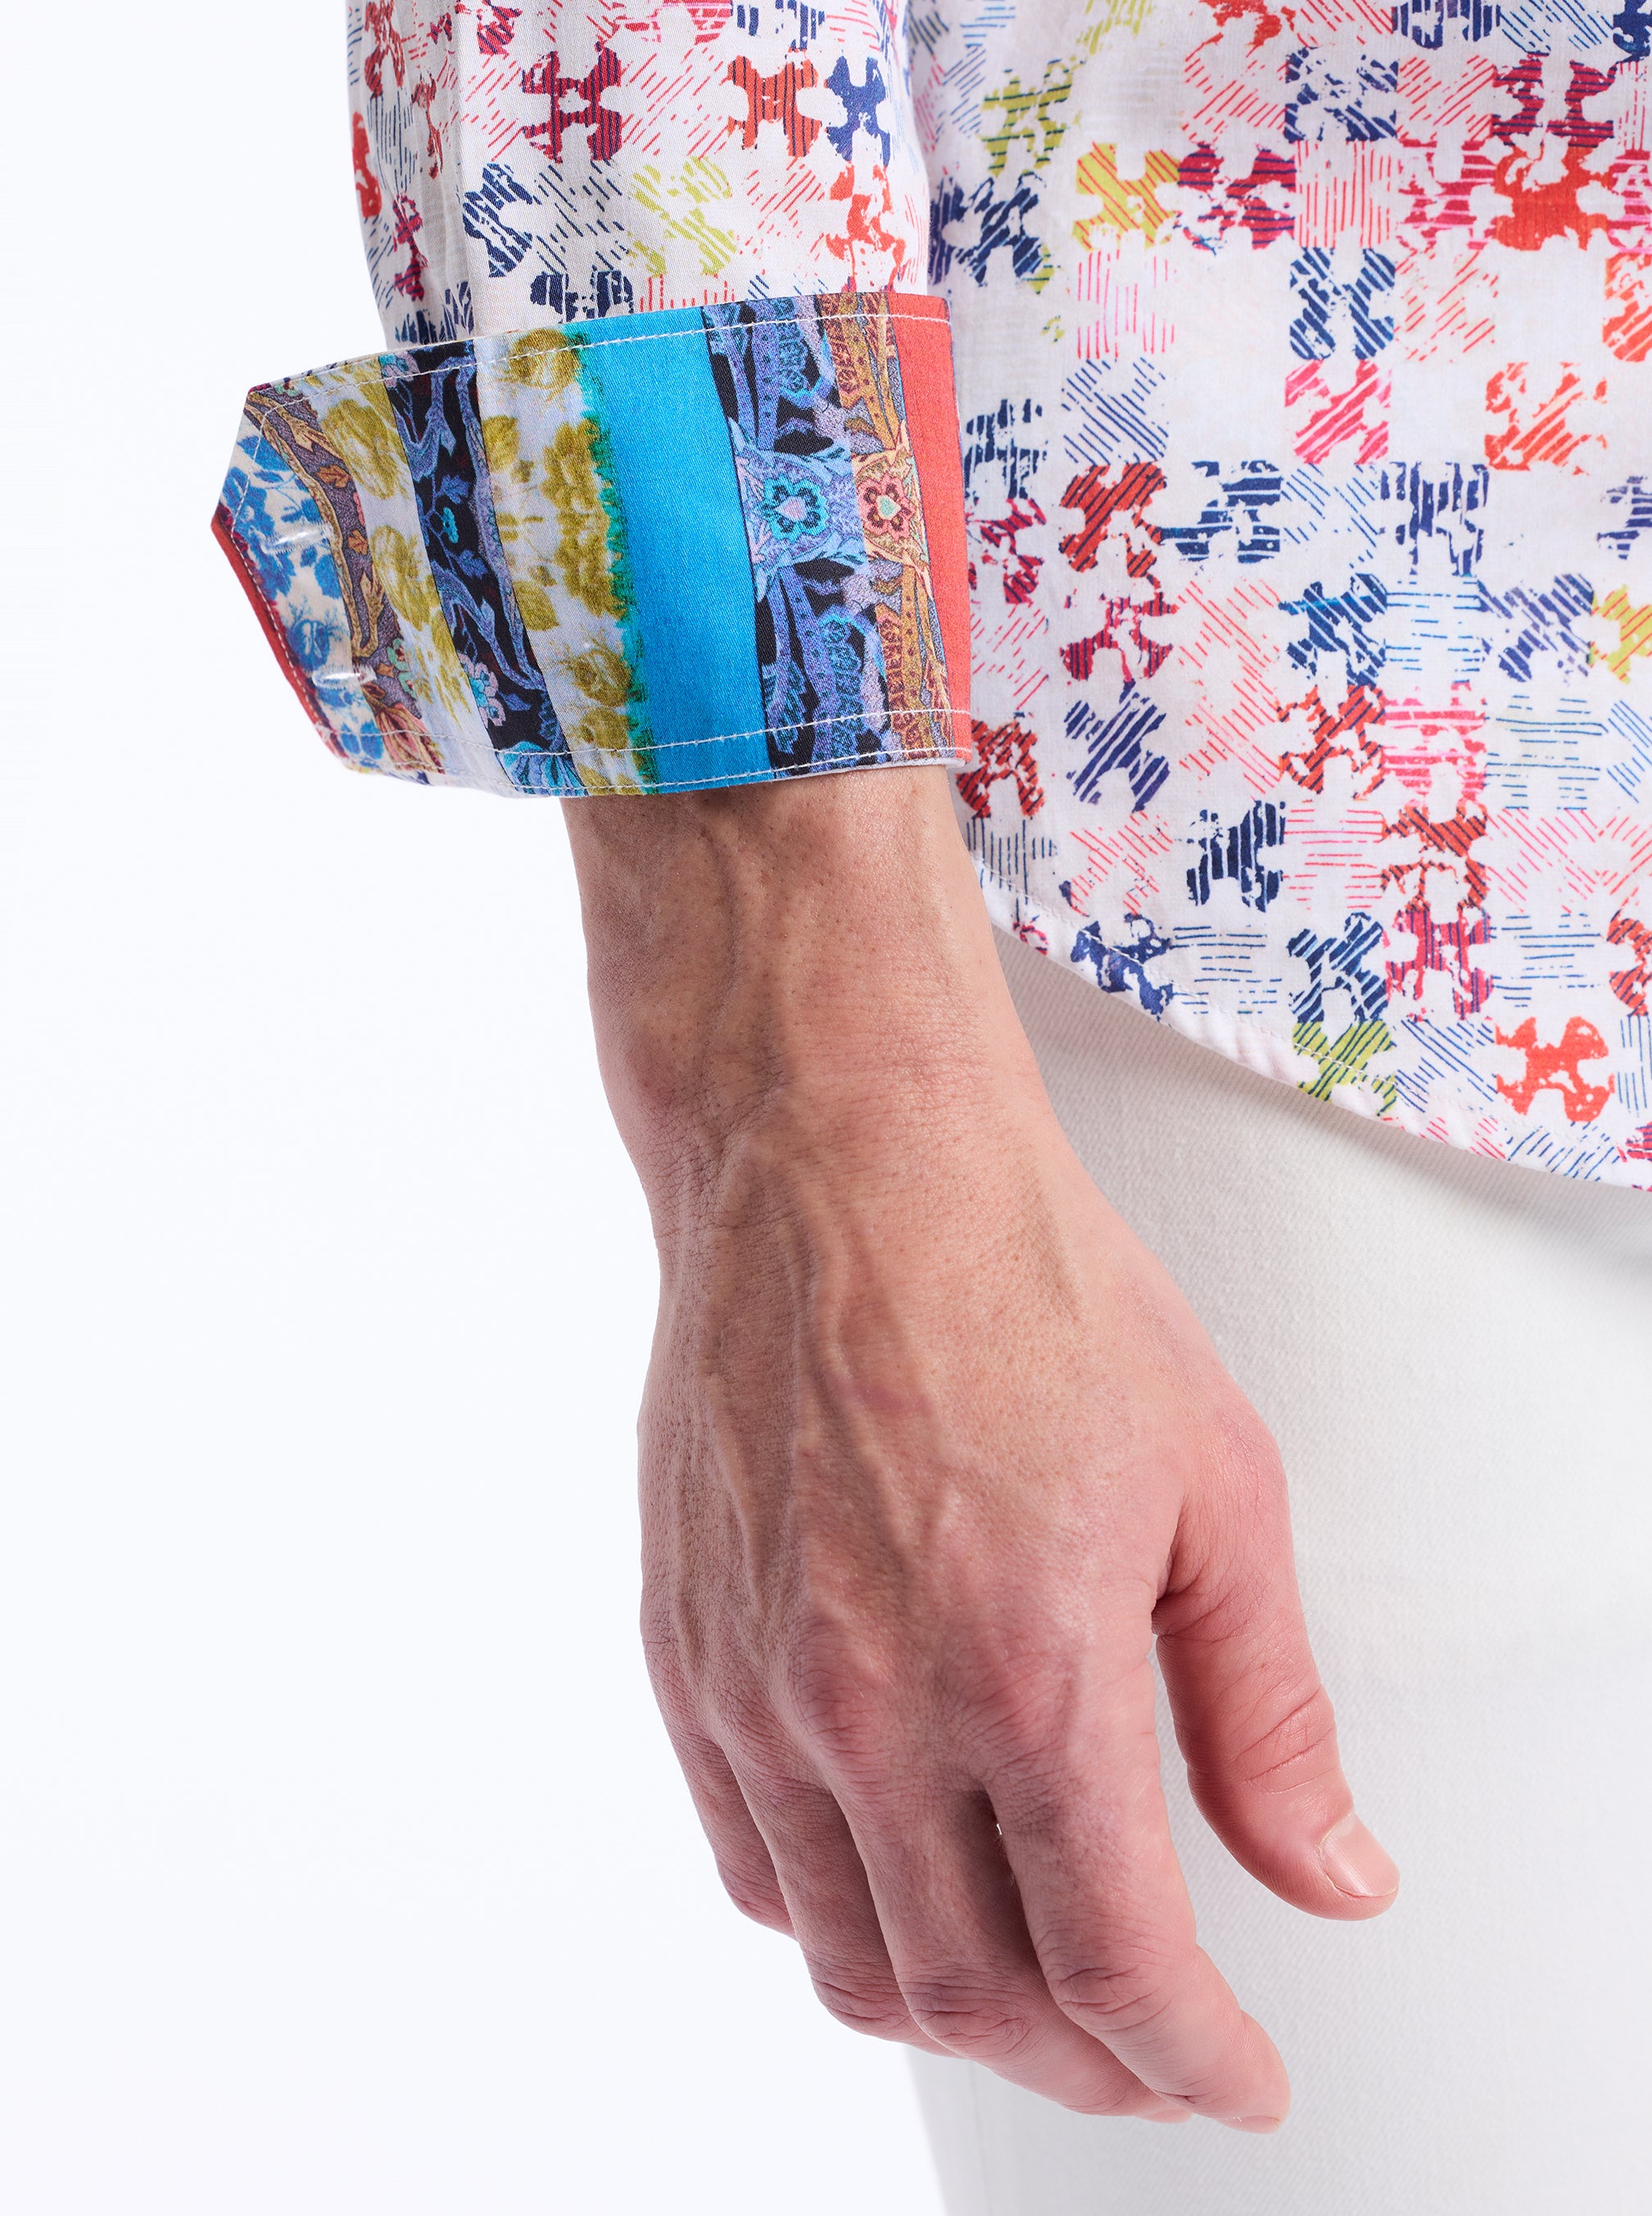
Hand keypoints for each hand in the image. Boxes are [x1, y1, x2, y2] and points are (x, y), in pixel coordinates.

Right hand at [564, 768, 1397, 2130]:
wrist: (837, 1159)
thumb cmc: (1021, 1284)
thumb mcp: (1215, 1485)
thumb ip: (1268, 1710)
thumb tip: (1328, 1872)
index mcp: (1030, 1671)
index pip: (1116, 1964)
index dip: (1190, 2060)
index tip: (1231, 2077)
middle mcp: (874, 1707)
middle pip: (977, 1994)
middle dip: (1087, 2061)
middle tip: (1149, 2047)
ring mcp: (759, 1688)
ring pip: (851, 1959)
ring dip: (959, 2010)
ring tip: (1031, 1986)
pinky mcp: (686, 1651)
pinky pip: (750, 1862)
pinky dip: (837, 1921)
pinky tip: (897, 1879)